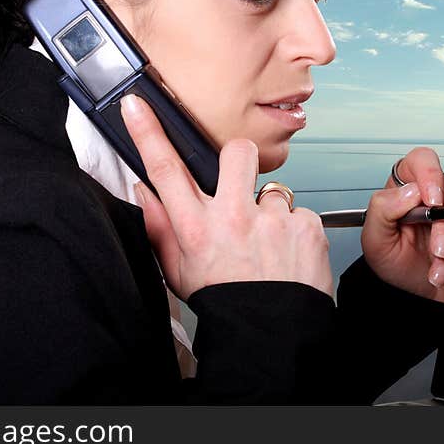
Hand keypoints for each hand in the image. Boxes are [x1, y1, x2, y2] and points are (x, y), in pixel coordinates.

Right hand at [120, 94, 332, 300]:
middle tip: (240, 187)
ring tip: (268, 246)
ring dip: (270, 213)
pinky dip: (295, 231)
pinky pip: (299, 212)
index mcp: (195, 229)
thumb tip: (144, 190)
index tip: (137, 105)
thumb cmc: (226, 303)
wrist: (272, 338)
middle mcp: (232, 218)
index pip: (165, 170)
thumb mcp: (179, 272)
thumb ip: (160, 228)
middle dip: (239, 159)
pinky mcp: (306, 226)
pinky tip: (287, 255)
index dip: (147, 133)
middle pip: (235, 152)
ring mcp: (272, 221)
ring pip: (271, 189)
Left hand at [360, 147, 443, 304]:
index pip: (422, 160)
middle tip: (437, 252)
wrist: (420, 295)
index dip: (430, 174)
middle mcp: (435, 195)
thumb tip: (409, 191)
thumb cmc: (397, 265)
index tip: (431, 201)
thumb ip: (382, 209)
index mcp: (406, 189)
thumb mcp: (375, 241)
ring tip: (438, 271)